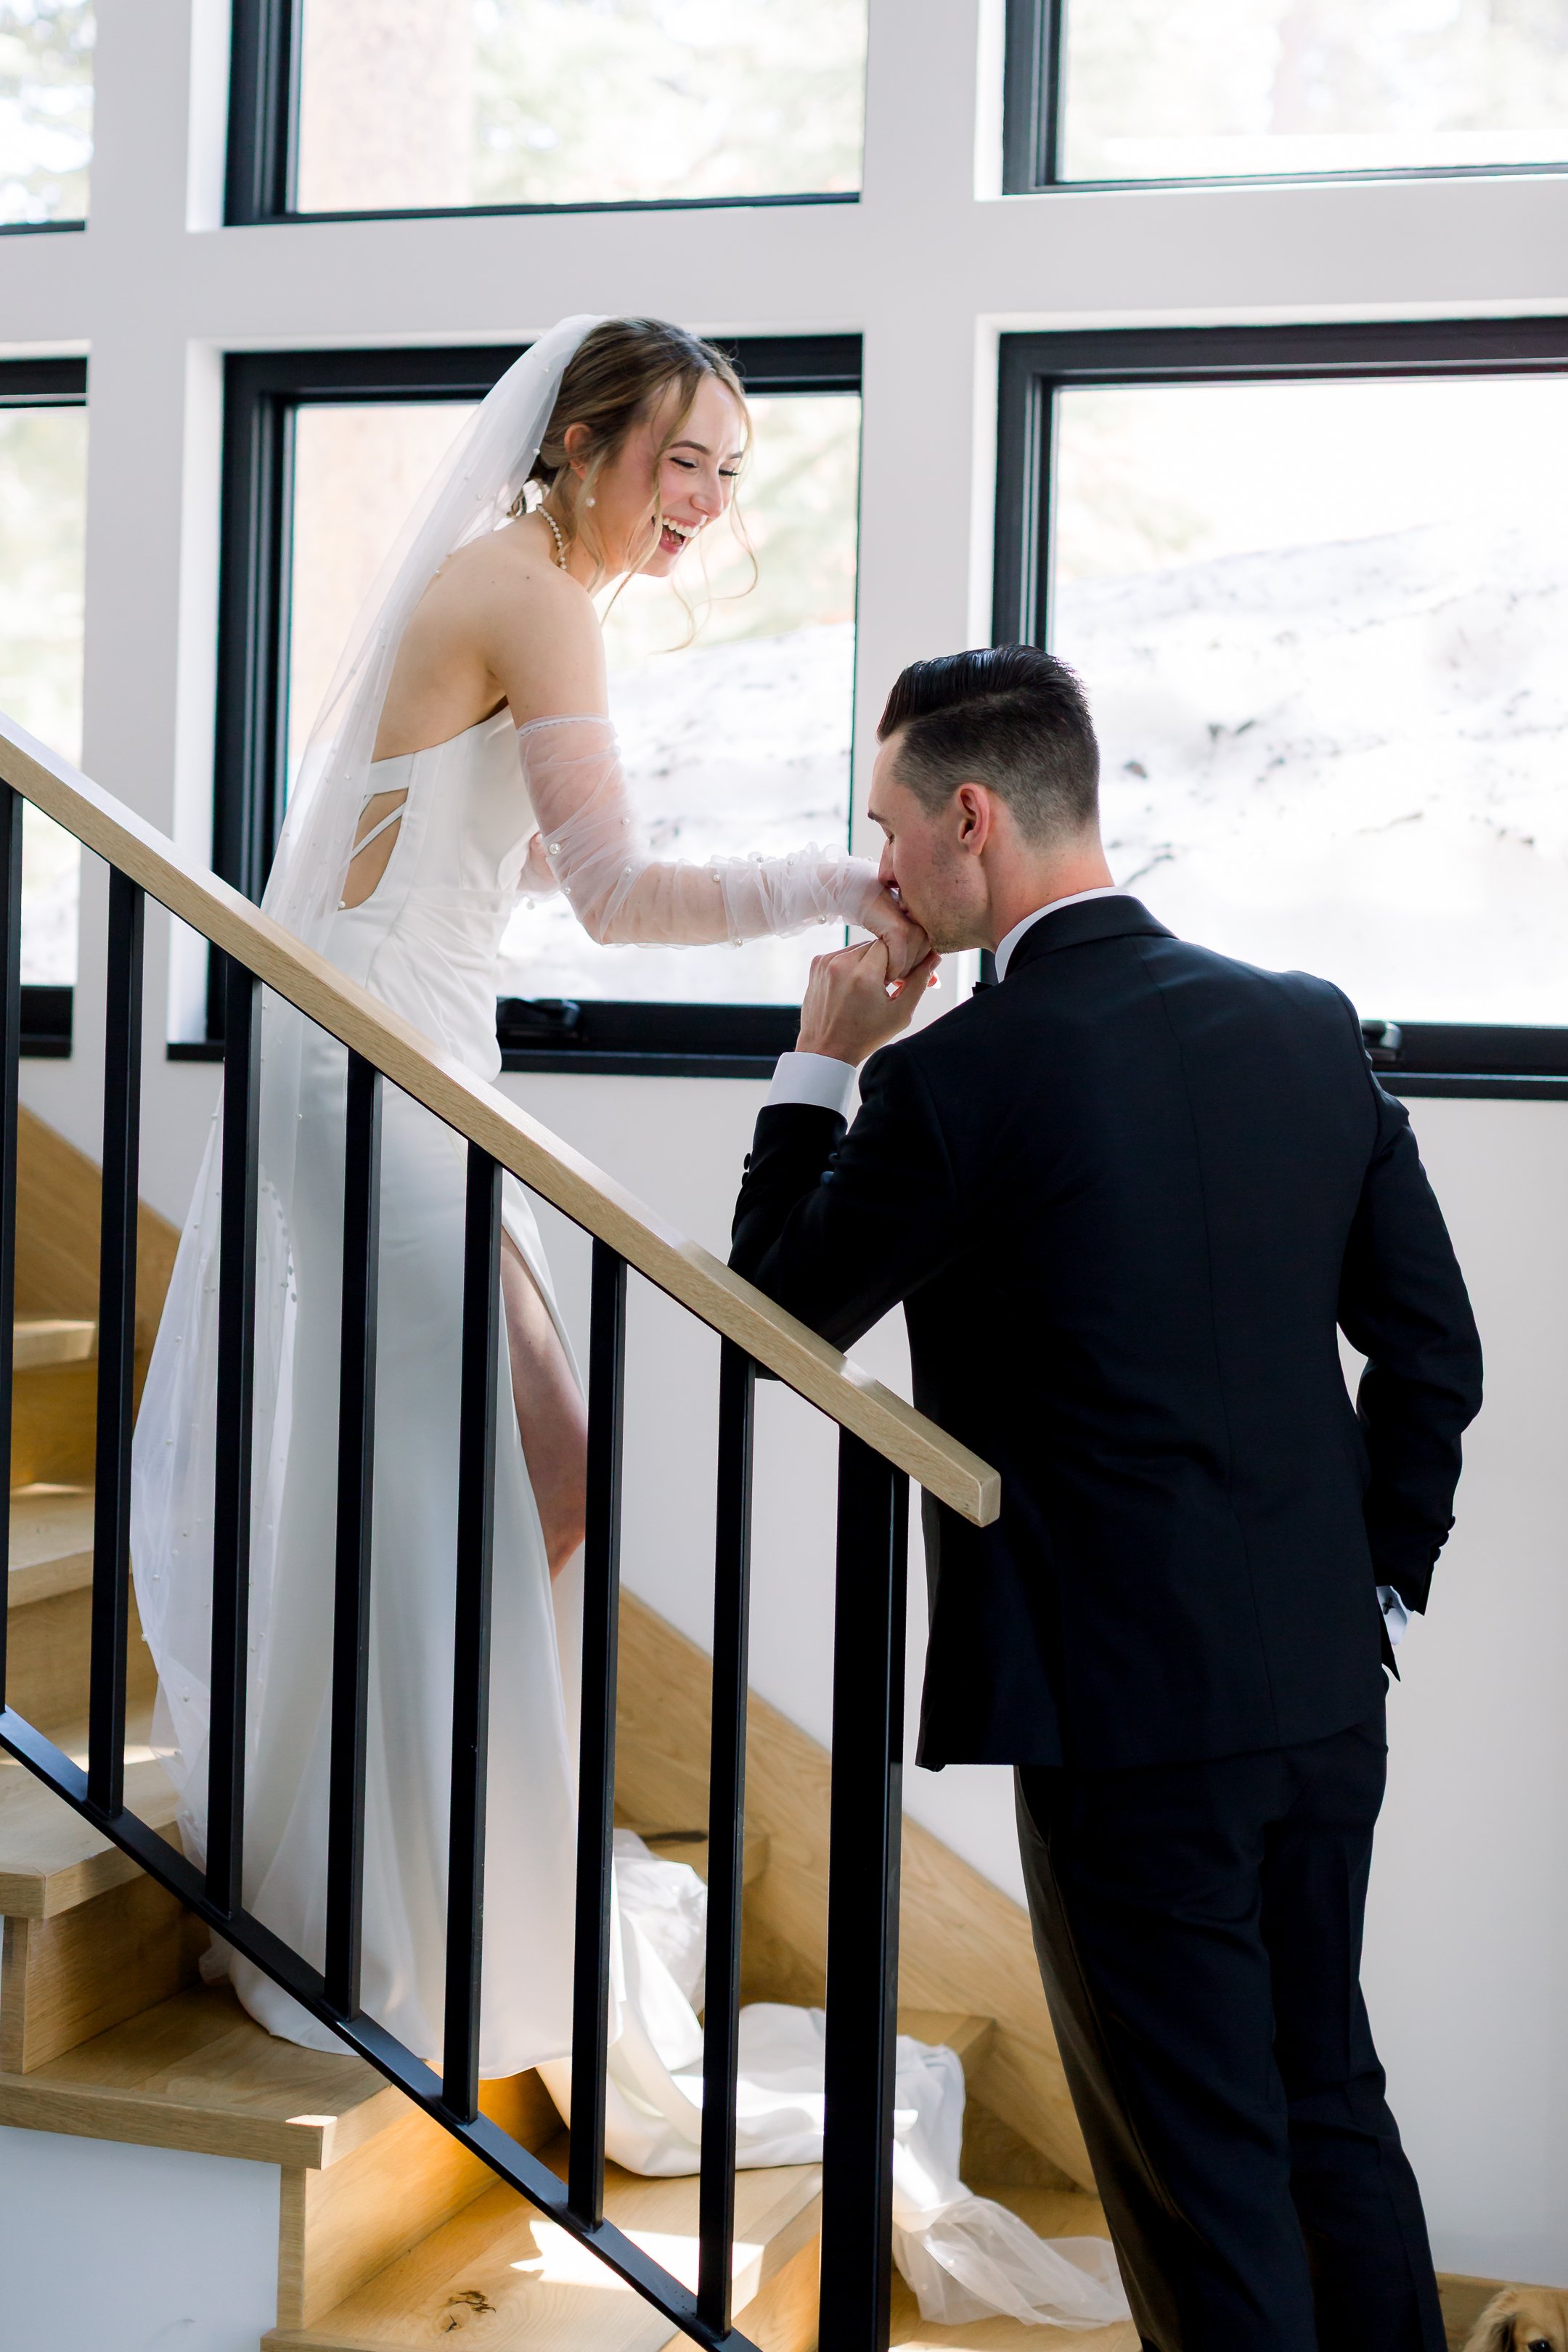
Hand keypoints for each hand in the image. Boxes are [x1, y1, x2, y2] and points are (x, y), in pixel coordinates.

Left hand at [797, 938, 940, 1066]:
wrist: (826, 1050)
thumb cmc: (864, 1036)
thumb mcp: (900, 1013)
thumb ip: (919, 982)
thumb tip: (934, 957)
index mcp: (864, 974)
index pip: (893, 943)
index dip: (902, 958)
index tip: (901, 977)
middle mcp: (842, 963)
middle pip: (876, 944)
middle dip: (887, 960)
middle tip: (890, 983)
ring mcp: (826, 962)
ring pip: (860, 948)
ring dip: (869, 962)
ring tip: (869, 989)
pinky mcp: (817, 964)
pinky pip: (843, 954)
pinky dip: (852, 965)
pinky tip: (853, 988)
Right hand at [858, 882, 930, 980]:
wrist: (862, 897)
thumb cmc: (880, 919)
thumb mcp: (901, 943)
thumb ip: (917, 961)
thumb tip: (935, 983)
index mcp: (931, 930)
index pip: (929, 965)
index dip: (913, 974)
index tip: (900, 977)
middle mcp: (928, 928)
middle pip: (920, 968)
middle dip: (904, 975)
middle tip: (887, 972)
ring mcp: (916, 929)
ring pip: (910, 967)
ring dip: (896, 974)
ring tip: (882, 970)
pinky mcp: (900, 930)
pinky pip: (898, 961)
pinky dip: (890, 969)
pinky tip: (881, 969)